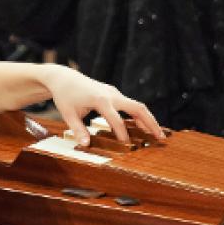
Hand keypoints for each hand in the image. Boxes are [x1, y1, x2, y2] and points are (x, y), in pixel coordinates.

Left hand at [40, 64, 165, 145]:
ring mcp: (114, 93)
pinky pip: (130, 104)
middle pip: (137, 108)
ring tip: (157, 134)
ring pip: (137, 105)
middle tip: (160, 138)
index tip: (128, 146)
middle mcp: (111, 95)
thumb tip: (86, 145)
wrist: (64, 78)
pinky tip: (143, 126)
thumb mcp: (68, 114)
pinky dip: (139, 115)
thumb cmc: (65, 96)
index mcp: (100, 100)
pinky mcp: (114, 93)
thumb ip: (78, 130)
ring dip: (148, 119)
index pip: (116, 120)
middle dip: (150, 123)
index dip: (123, 135)